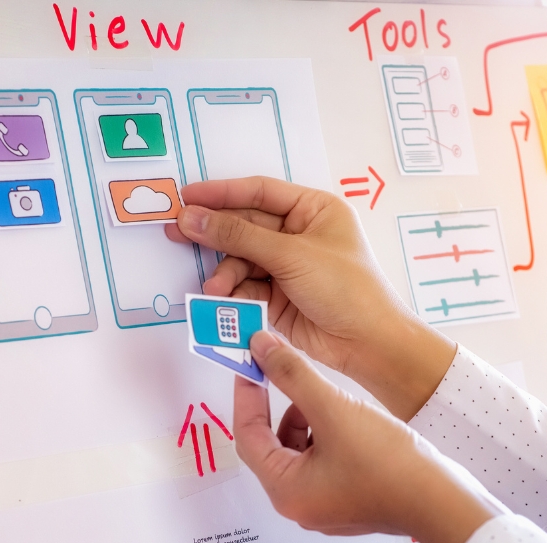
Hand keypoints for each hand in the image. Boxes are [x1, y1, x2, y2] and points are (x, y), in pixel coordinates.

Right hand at [167, 177, 455, 420]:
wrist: (369, 344)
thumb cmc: (346, 289)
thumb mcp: (291, 255)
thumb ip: (238, 236)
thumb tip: (192, 217)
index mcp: (313, 209)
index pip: (259, 193)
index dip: (222, 193)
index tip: (188, 196)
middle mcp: (300, 233)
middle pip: (245, 226)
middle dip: (215, 234)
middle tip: (178, 234)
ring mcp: (288, 266)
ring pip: (241, 260)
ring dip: (225, 272)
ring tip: (215, 287)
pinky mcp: (279, 296)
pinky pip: (245, 286)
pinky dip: (233, 292)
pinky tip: (224, 299)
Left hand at [235, 331, 501, 542]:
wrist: (442, 502)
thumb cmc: (387, 462)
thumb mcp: (334, 408)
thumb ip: (293, 375)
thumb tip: (260, 347)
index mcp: (285, 490)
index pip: (247, 436)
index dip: (246, 396)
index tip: (251, 365)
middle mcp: (298, 505)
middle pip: (270, 446)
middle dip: (276, 407)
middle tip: (283, 372)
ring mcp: (324, 507)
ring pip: (298, 453)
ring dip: (304, 420)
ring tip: (324, 394)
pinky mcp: (348, 502)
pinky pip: (321, 464)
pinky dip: (325, 436)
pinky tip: (346, 417)